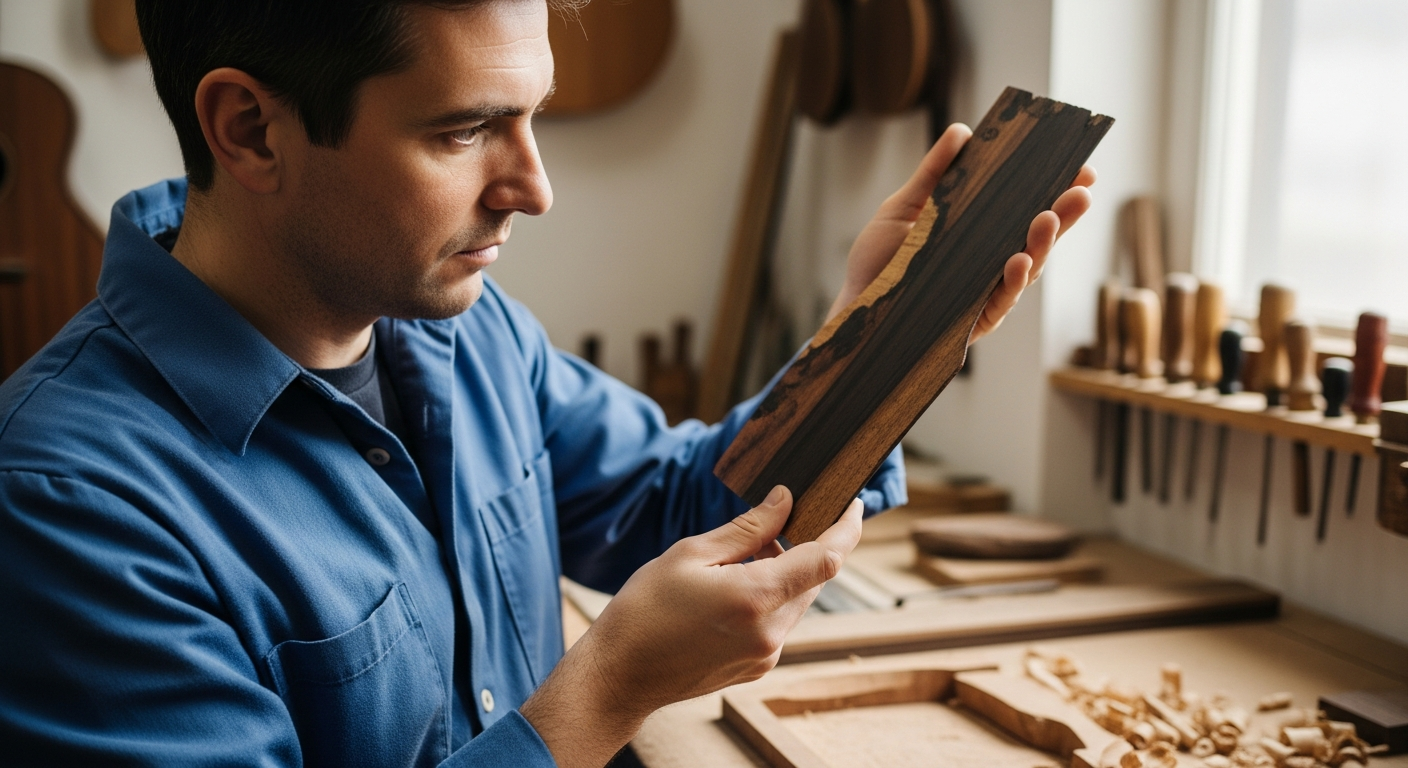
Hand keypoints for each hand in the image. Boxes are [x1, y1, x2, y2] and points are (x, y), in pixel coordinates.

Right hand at [520, 487, 863, 767]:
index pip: (826, 558)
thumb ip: (747, 529)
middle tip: (775, 522)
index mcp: (756, 597)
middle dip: (803, 547)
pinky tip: (732, 590)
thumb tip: (785, 501)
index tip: (854, 504)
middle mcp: (770, 632)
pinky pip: (778, 623)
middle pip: (813, 579)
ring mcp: (766, 655)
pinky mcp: (757, 667)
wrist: (619, 675)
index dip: (847, 528)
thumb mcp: (691, 554)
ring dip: (783, 573)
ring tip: (739, 559)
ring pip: (796, 601)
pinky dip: (769, 599)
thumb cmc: (645, 610)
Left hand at [827, 123, 1096, 342]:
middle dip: (1063, 215)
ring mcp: (985, 292)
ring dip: (1041, 245)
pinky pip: (999, 302)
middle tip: (1082, 190)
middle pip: (1037, 238)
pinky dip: (1011, 281)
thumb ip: (934, 172)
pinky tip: (1018, 260)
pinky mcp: (972, 321)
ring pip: (1026, 270)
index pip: (1027, 209)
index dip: (1057, 191)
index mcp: (982, 232)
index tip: (1082, 168)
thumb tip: (963, 131)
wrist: (853, 303)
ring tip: (1048, 218)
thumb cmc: (879, 257)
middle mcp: (991, 262)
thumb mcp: (905, 206)